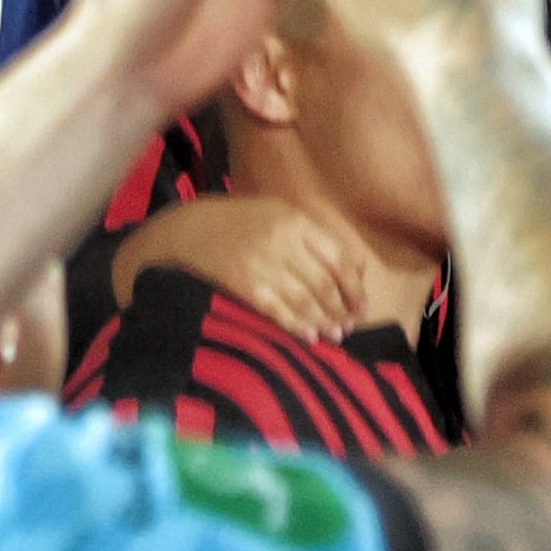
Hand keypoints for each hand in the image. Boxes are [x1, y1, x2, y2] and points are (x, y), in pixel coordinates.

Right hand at [114, 195, 388, 346]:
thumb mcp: (281, 214)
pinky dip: (298, 327)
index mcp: (297, 222)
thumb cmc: (242, 222)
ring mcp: (263, 266)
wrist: (189, 229)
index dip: (354, 286)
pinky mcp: (244, 286)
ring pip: (305, 300)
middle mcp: (283, 243)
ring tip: (336, 335)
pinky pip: (279, 312)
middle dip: (342, 309)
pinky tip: (310, 337)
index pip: (339, 258)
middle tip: (351, 325)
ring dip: (325, 321)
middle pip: (325, 283)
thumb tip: (355, 266)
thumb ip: (316, 237)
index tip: (361, 304)